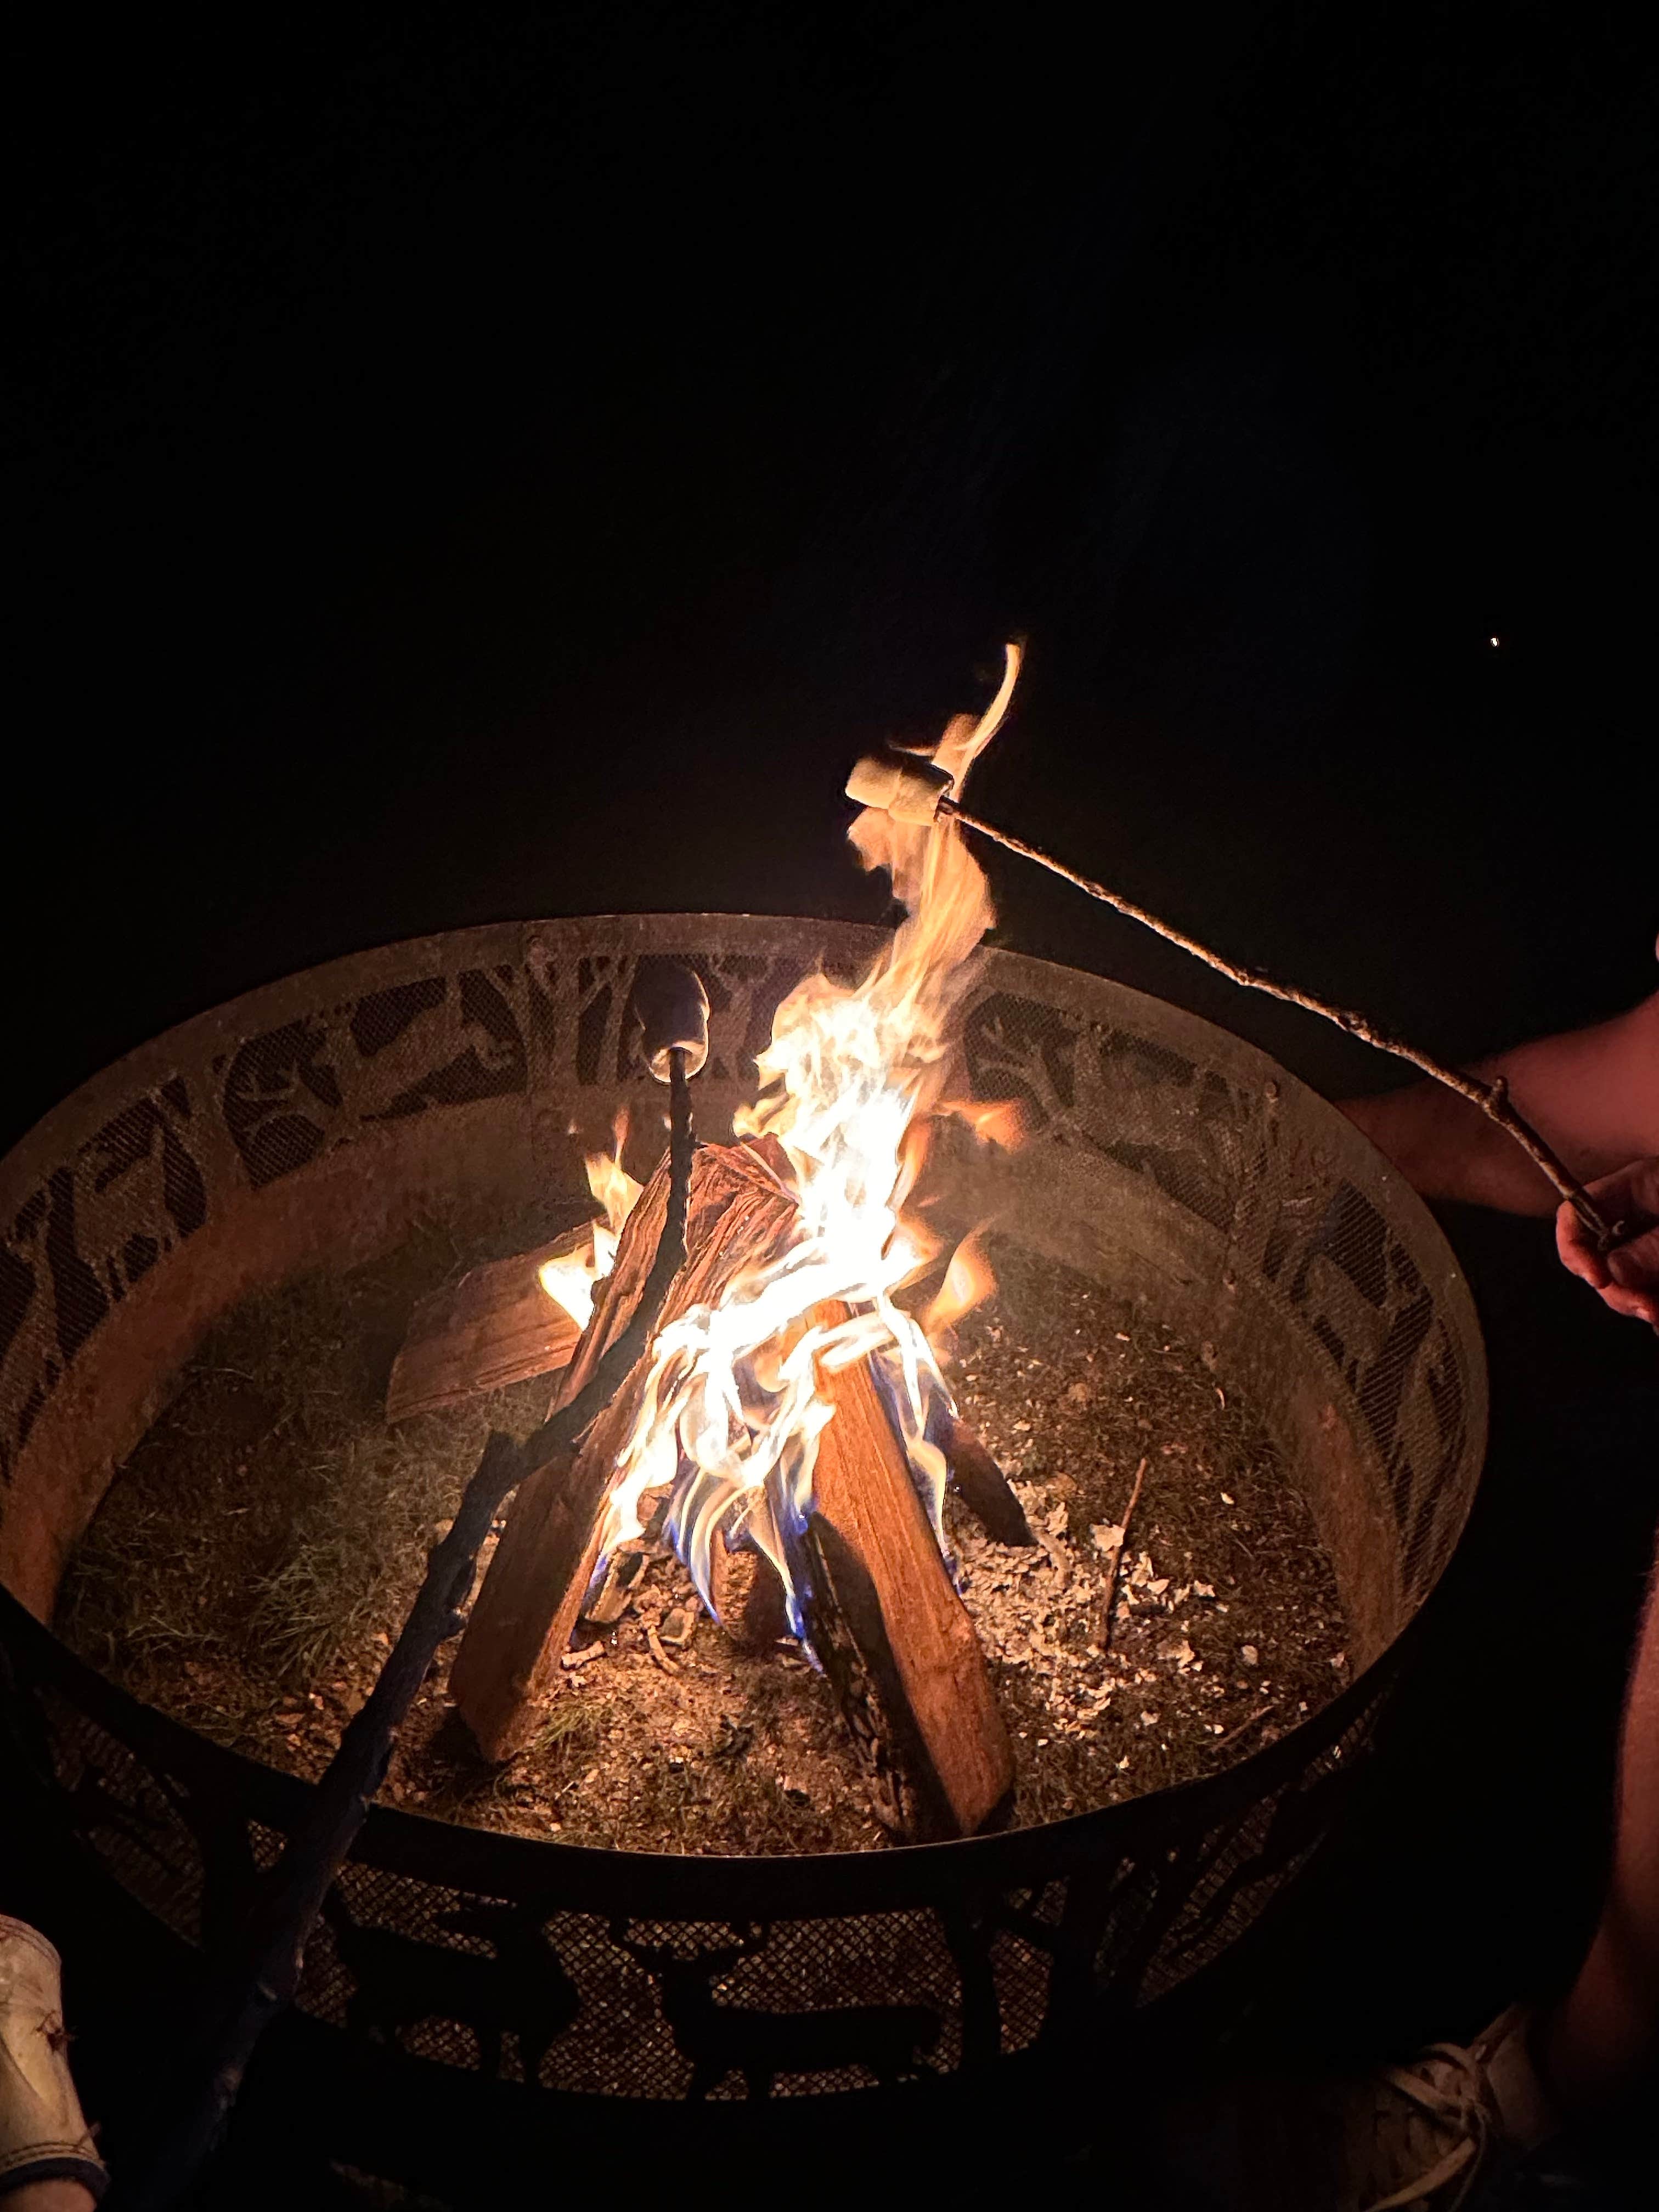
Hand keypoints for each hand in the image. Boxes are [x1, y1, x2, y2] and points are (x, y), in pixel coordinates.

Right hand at [1556, 1157, 1658, 1328]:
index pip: (1574, 1213)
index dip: (1574, 1248)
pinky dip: (1651, 1305)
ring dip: (1635, 1302)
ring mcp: (1650, 1242)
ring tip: (1657, 1315)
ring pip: (1621, 1281)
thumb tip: (1610, 1276)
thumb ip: (1652, 1248)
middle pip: (1596, 1257)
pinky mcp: (1658, 1267)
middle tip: (1648, 1309)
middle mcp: (1636, 1216)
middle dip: (1615, 1288)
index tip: (1597, 1279)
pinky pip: (1644, 1289)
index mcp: (1635, 1188)